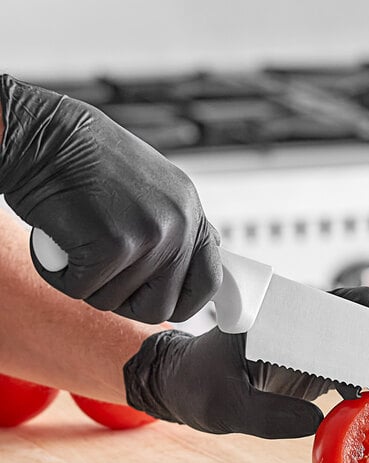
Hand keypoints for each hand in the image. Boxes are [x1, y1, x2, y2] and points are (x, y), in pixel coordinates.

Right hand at [0, 74, 219, 323]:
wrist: (45, 134)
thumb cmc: (88, 161)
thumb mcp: (153, 189)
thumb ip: (177, 228)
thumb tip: (207, 255)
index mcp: (190, 212)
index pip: (209, 282)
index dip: (184, 303)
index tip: (157, 302)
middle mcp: (180, 224)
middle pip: (162, 307)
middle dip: (126, 303)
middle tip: (101, 276)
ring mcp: (151, 234)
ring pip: (116, 301)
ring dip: (88, 282)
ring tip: (77, 242)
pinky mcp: (114, 243)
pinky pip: (84, 289)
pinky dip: (62, 275)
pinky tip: (59, 242)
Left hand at [124, 287, 368, 438]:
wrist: (183, 383)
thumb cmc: (197, 386)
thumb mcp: (223, 405)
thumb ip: (267, 414)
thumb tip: (319, 423)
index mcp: (280, 315)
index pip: (338, 305)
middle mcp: (299, 320)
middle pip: (360, 311)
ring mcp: (307, 340)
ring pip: (360, 335)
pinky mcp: (310, 362)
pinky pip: (349, 362)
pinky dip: (366, 378)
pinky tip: (367, 402)